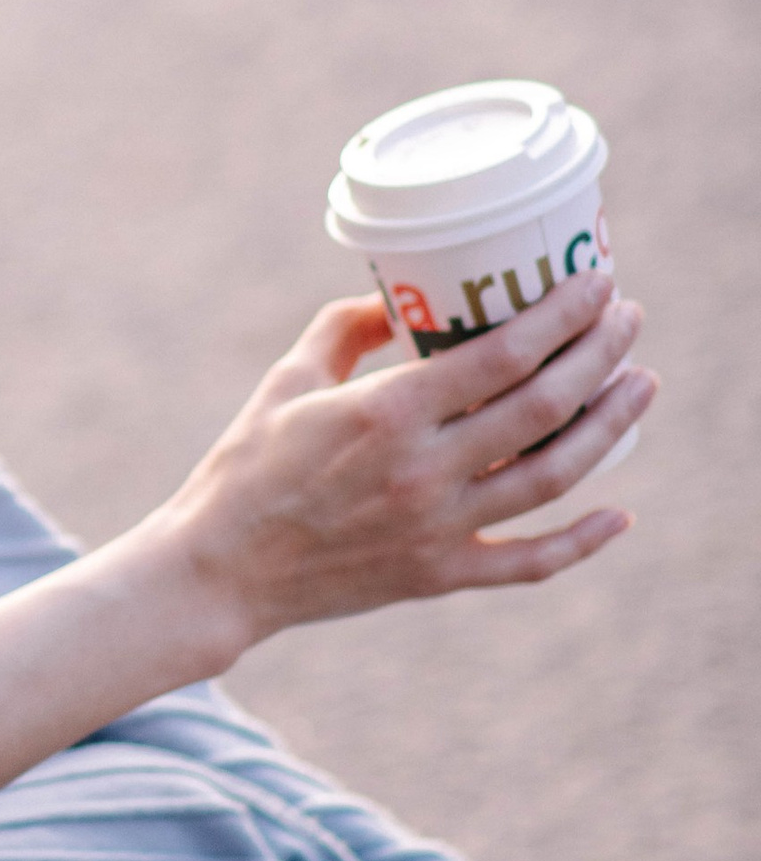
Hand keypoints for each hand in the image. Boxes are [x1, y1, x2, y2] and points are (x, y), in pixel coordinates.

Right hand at [157, 268, 654, 667]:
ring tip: (641, 386)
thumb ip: (343, 330)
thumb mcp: (286, 380)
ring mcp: (438, 528)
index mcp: (387, 411)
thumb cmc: (245, 467)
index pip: (503, 355)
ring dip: (610, 427)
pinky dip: (582, 542)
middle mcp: (424, 469)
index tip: (597, 284)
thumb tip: (395, 299)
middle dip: (600, 355)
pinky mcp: (439, 575)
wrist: (219, 572)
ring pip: (553, 477)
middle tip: (629, 319)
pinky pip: (529, 562)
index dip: (562, 315)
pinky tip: (620, 515)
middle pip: (543, 407)